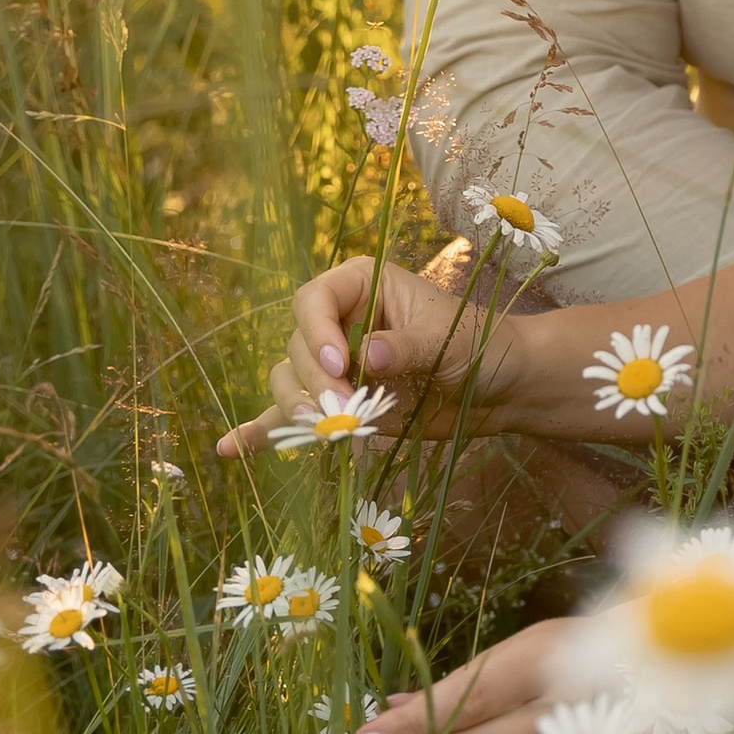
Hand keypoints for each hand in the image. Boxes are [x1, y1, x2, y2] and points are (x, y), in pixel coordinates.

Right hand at [215, 255, 534, 457]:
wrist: (502, 386)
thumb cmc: (480, 344)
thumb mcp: (449, 339)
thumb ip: (406, 346)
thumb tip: (367, 354)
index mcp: (361, 284)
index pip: (313, 300)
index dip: (317, 332)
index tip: (341, 363)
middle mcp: (338, 321)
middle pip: (296, 346)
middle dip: (314, 381)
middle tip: (344, 409)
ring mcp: (334, 365)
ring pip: (288, 381)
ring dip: (298, 407)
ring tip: (326, 428)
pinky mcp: (337, 404)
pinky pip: (291, 416)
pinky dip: (263, 431)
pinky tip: (232, 449)